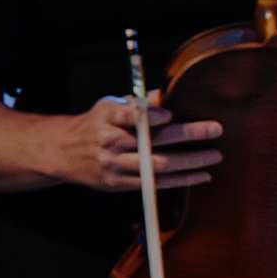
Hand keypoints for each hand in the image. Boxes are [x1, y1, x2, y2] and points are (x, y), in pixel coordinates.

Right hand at [37, 94, 223, 196]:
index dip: (149, 116)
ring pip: (156, 165)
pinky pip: (153, 184)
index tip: (170, 114)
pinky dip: (180, 180)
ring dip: (190, 162)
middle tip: (215, 129)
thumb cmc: (94, 123)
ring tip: (214, 156)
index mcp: (106, 118)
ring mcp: (113, 165)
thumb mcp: (109, 105)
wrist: (61, 152)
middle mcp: (109, 143)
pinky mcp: (116, 184)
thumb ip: (137, 102)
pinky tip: (201, 175)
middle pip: (151, 141)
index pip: (127, 116)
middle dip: (186, 135)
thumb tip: (167, 93)